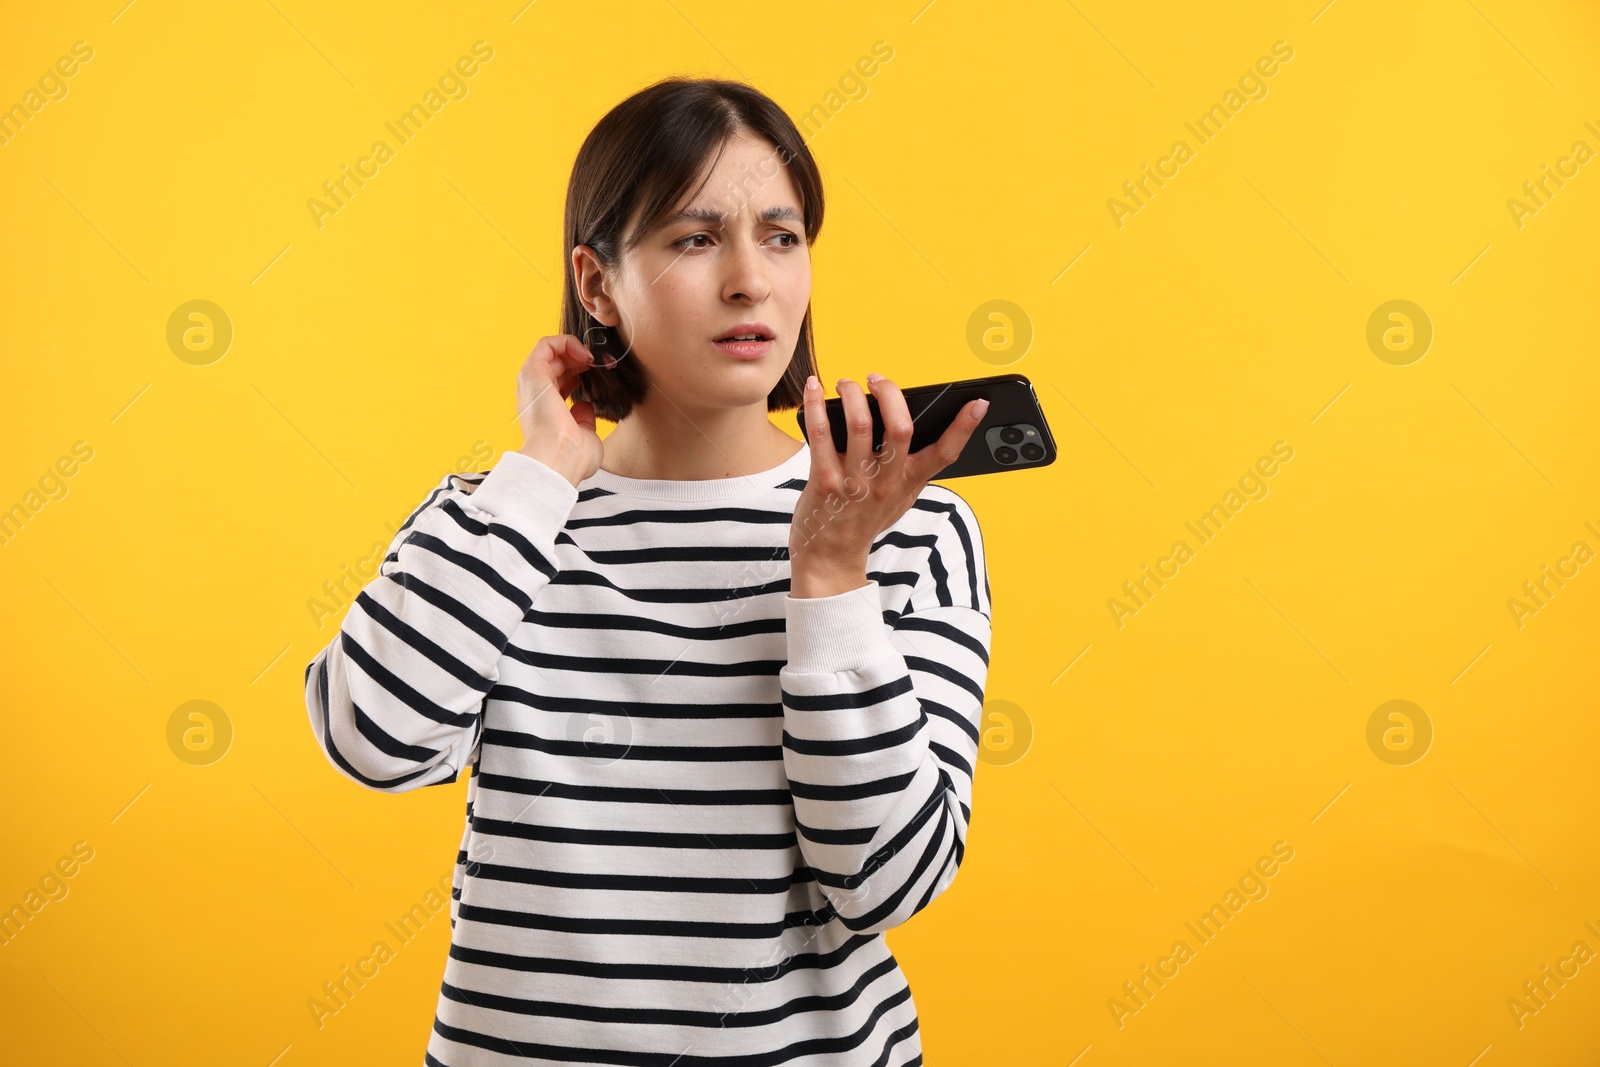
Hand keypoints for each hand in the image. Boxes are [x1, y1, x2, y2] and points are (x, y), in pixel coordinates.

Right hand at [513, 334, 606, 487]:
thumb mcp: (585, 436)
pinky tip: (585, 355)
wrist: (559, 460)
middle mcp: (537, 394)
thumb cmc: (573, 458)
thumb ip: (584, 419)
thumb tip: (585, 406)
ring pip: (552, 351)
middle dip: (584, 358)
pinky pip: (546, 344)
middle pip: (559, 363)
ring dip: (577, 348)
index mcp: (547, 409)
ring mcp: (533, 383)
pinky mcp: (532, 373)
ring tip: (595, 358)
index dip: (584, 373)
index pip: (563, 381)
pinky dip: (566, 342)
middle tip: (605, 363)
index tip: (604, 375)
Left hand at [788, 372, 988, 597]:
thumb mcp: (899, 498)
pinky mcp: (823, 480)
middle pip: (901, 429)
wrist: (830, 557)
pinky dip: (816, 405)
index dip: (964, 428)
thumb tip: (910, 418)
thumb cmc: (865, 519)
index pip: (944, 454)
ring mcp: (855, 482)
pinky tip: (814, 387)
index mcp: (909, 483)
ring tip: (847, 383)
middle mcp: (886, 482)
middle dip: (891, 393)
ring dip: (853, 393)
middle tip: (877, 379)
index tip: (978, 403)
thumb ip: (909, 466)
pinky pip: (821, 434)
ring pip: (860, 424)